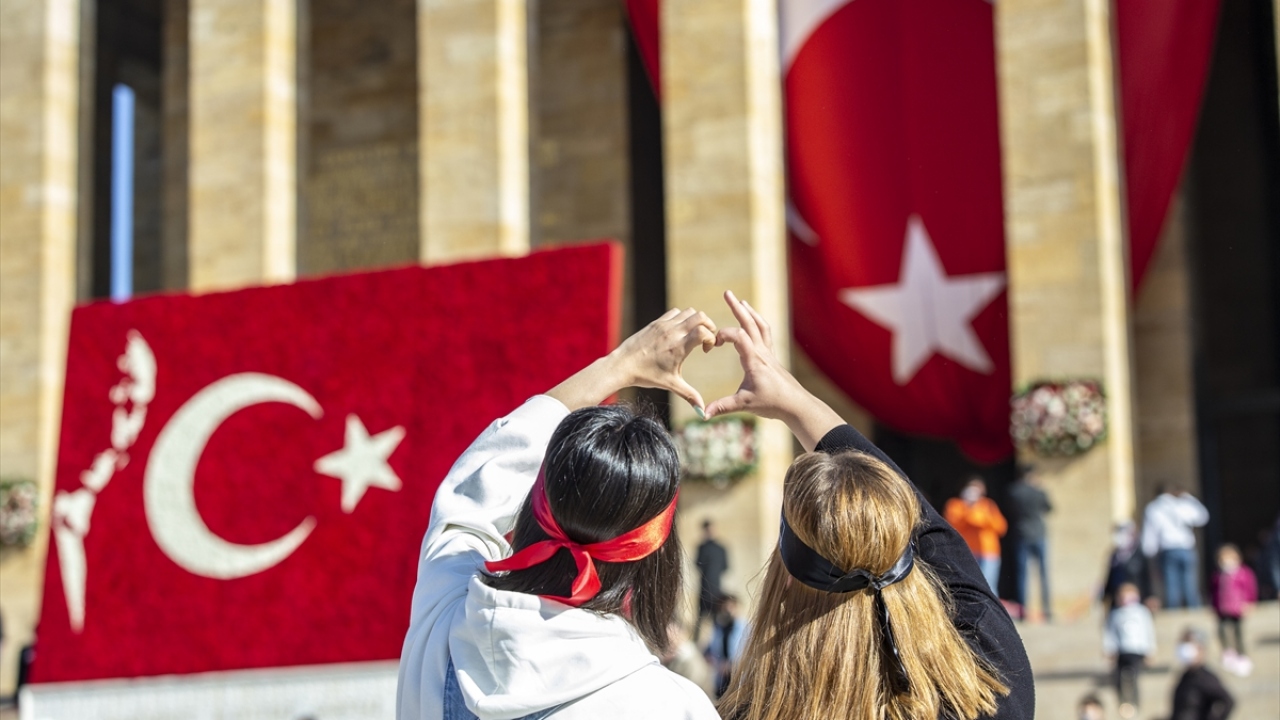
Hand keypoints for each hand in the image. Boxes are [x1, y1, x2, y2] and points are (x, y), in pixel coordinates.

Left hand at [546, 307, 714, 411]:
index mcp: (679, 347)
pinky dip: (683, 318)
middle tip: (706, 339)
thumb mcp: (672, 385)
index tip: (706, 350)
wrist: (622, 365)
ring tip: (693, 335)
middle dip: (709, 325)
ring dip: (696, 320)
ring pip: (689, 311)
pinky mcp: (656, 322)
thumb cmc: (647, 376)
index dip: (711, 338)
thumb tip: (703, 414)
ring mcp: (664, 325)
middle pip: (700, 316)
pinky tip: (679, 332)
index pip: (703, 331)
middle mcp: (673, 332)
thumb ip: (690, 396)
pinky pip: (675, 312)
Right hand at [704, 291, 841, 450]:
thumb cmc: (771, 403)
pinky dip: (757, 323)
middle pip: (750, 323)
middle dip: (737, 308)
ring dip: (749, 312)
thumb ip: (722, 407)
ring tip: (741, 302)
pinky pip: (765, 334)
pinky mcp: (771, 357)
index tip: (712, 344)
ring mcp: (768, 353)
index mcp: (754, 360)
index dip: (724, 334)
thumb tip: (702, 414)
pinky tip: (753, 321)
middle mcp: (762, 352)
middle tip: (727, 292)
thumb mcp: (744, 405)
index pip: (739, 336)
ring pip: (760, 326)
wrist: (795, 404)